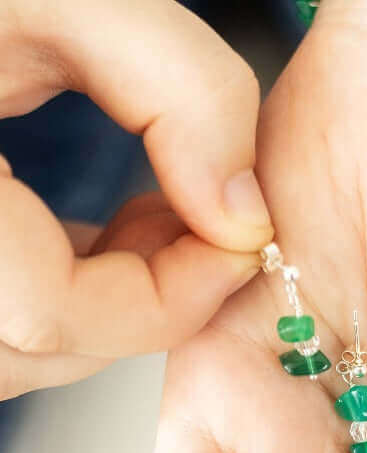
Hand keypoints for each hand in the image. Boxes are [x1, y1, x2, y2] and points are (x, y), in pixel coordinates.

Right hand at [0, 0, 272, 399]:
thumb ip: (187, 94)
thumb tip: (246, 219)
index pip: (51, 315)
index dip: (167, 301)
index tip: (242, 247)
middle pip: (40, 348)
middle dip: (146, 303)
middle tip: (201, 228)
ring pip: (21, 348)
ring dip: (107, 305)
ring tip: (148, 222)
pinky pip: (6, 318)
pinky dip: (66, 295)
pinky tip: (92, 238)